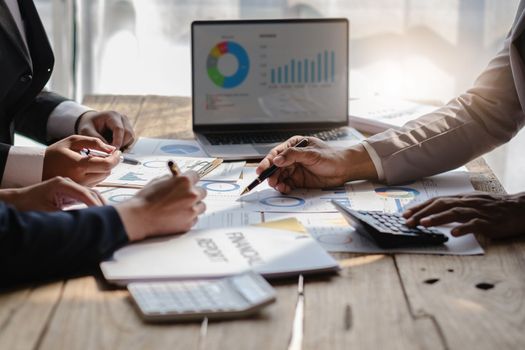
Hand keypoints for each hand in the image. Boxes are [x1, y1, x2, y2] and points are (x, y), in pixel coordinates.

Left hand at [0, 177, 104, 211]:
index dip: (95, 205)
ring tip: (107, 215)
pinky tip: (99, 212)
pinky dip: (93, 204)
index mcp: (62, 183)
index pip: (85, 193)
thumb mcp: (47, 212)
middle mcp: (68, 182)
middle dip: (101, 204)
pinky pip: (86, 197)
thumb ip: (65, 216)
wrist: (18, 200)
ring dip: (99, 203)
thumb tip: (82, 222)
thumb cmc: (29, 204)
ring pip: (90, 194)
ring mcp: (70, 186)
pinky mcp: (70, 193)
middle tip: (110, 216)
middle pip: (91, 192)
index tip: (102, 214)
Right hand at [43, 135, 120, 185]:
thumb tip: (112, 149)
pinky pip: (96, 182)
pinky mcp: (80, 190)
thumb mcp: (72, 141)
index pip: (106, 165)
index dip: (116, 158)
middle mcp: (80, 179)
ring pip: (103, 177)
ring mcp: (80, 186)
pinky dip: (97, 174)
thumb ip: (94, 142)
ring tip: (95, 159)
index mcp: (78, 165)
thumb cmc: (55, 153)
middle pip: (107, 172)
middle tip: (107, 154)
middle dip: (110, 162)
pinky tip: (89, 167)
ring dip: (104, 168)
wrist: (38, 168)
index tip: (118, 152)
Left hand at [76, 110, 134, 149]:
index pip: (119, 129)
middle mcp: (122, 118)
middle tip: (111, 152)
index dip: (118, 141)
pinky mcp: (129, 131)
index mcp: (112, 115)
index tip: (113, 151)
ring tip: (111, 149)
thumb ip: (96, 140)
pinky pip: (130, 141)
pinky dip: (124, 147)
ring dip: (123, 146)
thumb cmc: (89, 126)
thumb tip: (109, 150)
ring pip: (131, 139)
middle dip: (121, 145)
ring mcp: (127, 124)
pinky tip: (114, 147)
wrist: (92, 123)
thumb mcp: (87, 132)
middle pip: (128, 134)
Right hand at [115, 171, 206, 240]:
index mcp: (184, 181)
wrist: (139, 217)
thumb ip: (172, 179)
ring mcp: (191, 210)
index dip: (191, 179)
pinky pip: (195, 218)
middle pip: (202, 192)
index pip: (196, 175)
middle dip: (193, 193)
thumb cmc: (146, 199)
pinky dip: (188, 217)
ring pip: (201, 206)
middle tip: (183, 197)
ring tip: (180, 208)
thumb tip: (178, 178)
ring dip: (194, 206)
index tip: (190, 182)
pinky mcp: (189, 223)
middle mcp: (191, 195)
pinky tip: (176, 216)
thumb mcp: (158, 181)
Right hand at [256, 136, 376, 192]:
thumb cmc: (331, 157)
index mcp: (294, 146)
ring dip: (276, 182)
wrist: (344, 169)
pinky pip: (287, 184)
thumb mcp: (311, 154)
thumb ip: (293, 155)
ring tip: (278, 186)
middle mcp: (292, 157)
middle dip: (271, 174)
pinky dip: (283, 187)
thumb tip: (277, 160)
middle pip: (275, 166)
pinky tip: (284, 189)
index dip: (267, 161)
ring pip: (280, 176)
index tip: (262, 169)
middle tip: (270, 181)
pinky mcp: (298, 180)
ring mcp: (295, 169)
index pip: (276, 153)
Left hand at [403, 192, 524, 237]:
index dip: (420, 206)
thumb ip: (456, 207)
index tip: (406, 213)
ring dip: (437, 218)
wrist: (520, 208)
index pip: (437, 200)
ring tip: (424, 224)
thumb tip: (436, 212)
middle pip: (441, 205)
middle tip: (408, 221)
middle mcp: (467, 203)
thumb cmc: (495, 208)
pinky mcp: (489, 222)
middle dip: (422, 213)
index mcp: (462, 198)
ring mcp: (478, 211)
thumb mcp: (473, 204)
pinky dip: (463, 228)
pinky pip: (475, 224)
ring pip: (454, 212)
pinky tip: (454, 233)